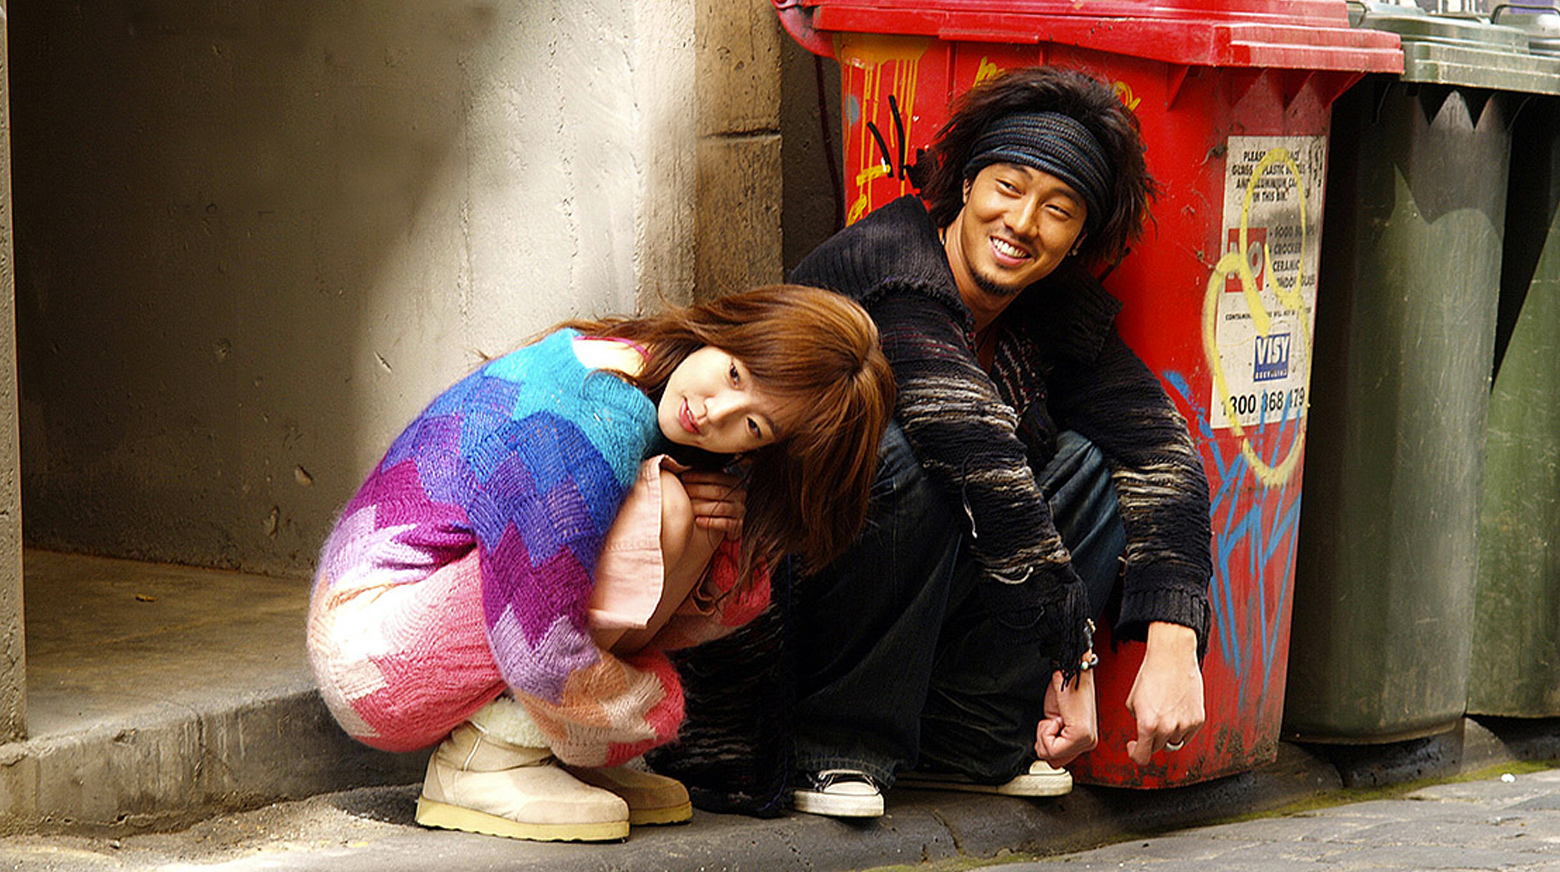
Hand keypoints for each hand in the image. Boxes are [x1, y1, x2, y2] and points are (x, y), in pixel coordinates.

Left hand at [677, 469, 746, 540]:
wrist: (728, 523)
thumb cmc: (715, 500)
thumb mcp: (712, 485)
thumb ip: (703, 475)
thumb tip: (685, 465)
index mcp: (734, 481)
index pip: (717, 476)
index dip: (699, 476)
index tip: (683, 477)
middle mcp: (740, 494)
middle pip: (718, 491)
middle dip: (697, 490)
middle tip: (682, 491)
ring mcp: (740, 510)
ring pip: (721, 508)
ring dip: (702, 507)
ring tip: (688, 508)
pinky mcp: (738, 525)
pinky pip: (725, 524)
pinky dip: (710, 522)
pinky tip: (697, 521)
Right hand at [1034, 666, 1097, 767]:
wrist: (1069, 669)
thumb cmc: (1063, 687)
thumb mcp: (1055, 720)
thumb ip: (1054, 742)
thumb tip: (1045, 757)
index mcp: (1086, 740)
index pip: (1055, 761)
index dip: (1044, 741)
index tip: (1053, 721)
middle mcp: (1090, 743)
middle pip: (1052, 761)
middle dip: (1044, 740)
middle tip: (1053, 720)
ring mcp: (1087, 741)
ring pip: (1049, 755)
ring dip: (1044, 734)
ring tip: (1056, 717)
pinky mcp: (1080, 736)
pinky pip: (1050, 748)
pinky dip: (1044, 731)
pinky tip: (1056, 716)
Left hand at [1125, 621, 1204, 764]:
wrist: (1172, 658)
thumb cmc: (1152, 674)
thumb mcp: (1133, 701)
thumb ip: (1137, 720)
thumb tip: (1143, 731)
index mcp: (1148, 725)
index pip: (1142, 757)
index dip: (1135, 754)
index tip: (1134, 747)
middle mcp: (1167, 728)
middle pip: (1158, 749)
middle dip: (1151, 740)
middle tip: (1150, 726)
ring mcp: (1185, 725)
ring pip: (1174, 742)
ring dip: (1167, 734)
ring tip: (1164, 715)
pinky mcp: (1198, 719)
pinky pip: (1188, 734)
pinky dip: (1182, 728)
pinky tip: (1176, 713)